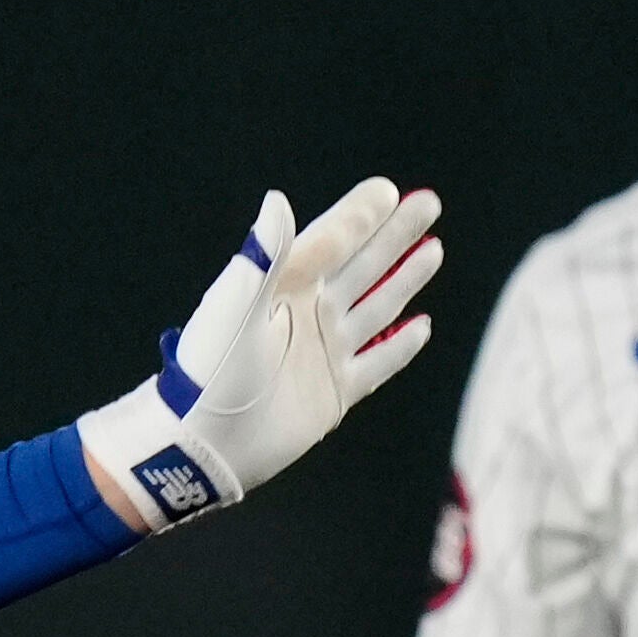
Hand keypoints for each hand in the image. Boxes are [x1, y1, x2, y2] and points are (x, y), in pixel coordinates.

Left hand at [83, 175, 445, 533]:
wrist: (203, 445)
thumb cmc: (209, 372)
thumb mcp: (236, 307)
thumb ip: (264, 256)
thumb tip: (277, 199)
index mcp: (284, 287)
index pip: (332, 240)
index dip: (360, 215)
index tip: (388, 190)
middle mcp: (308, 313)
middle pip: (363, 265)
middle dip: (395, 235)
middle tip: (428, 202)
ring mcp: (324, 352)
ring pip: (377, 307)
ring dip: (404, 279)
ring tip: (433, 249)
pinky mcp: (334, 392)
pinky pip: (378, 363)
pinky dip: (401, 346)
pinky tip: (422, 325)